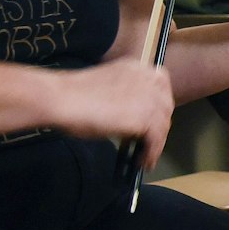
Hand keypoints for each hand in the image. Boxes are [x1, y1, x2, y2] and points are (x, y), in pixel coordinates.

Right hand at [52, 60, 173, 168]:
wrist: (63, 98)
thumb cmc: (74, 94)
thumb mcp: (109, 87)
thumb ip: (125, 95)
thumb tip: (132, 114)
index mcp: (138, 68)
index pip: (161, 86)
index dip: (158, 104)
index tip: (153, 117)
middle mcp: (149, 80)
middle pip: (165, 107)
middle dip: (158, 125)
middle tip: (148, 141)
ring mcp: (150, 99)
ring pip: (162, 126)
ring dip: (155, 143)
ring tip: (144, 156)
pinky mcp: (146, 118)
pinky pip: (156, 141)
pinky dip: (151, 154)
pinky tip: (141, 161)